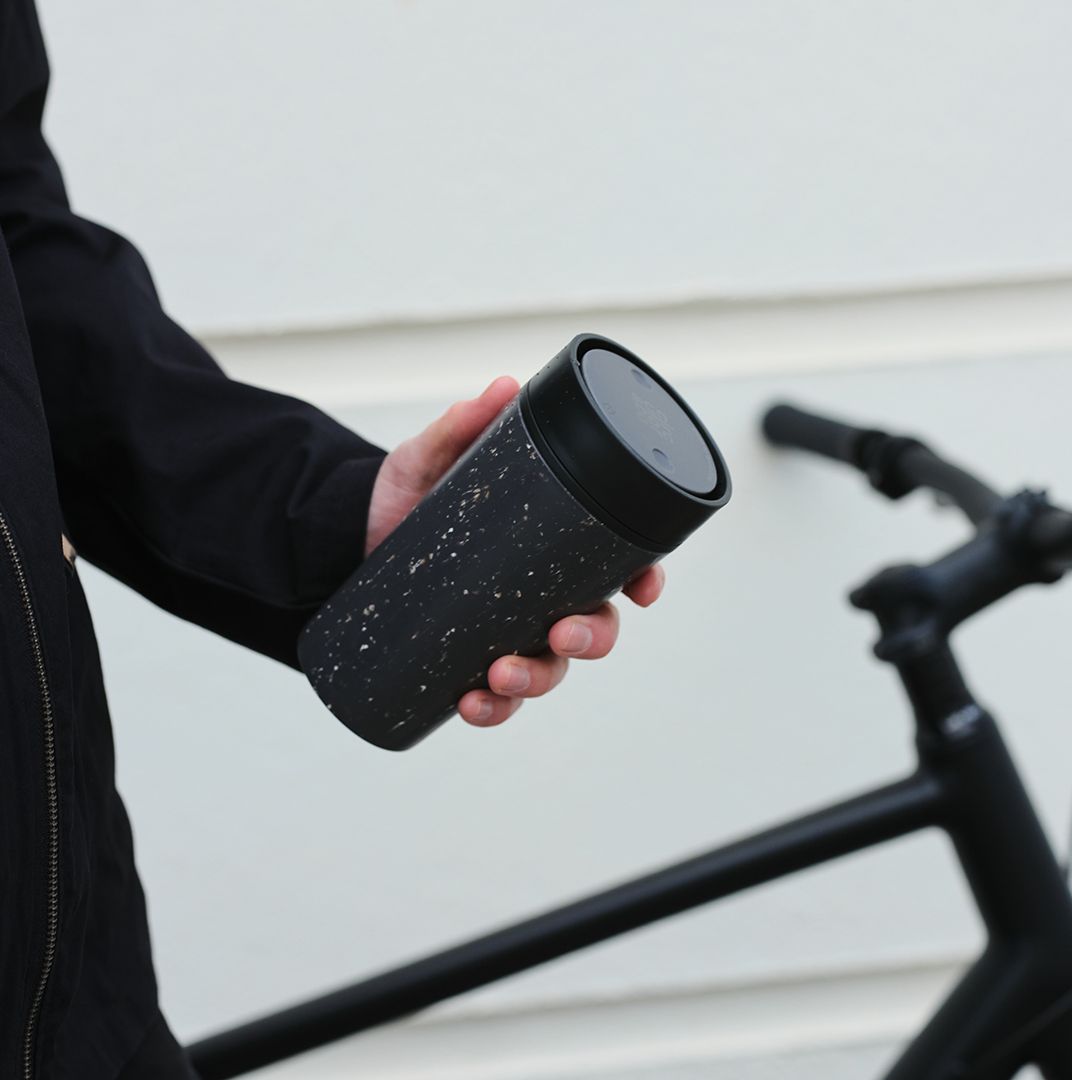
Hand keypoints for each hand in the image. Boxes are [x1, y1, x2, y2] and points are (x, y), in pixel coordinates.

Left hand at [365, 376, 666, 727]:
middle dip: (591, 637)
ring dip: (537, 679)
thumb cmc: (403, 495)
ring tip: (501, 675)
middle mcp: (538, 593)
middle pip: (595, 625)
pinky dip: (492, 709)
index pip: (615, 564)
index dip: (643, 578)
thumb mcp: (431, 457)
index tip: (643, 588)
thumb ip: (464, 425)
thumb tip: (504, 386)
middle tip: (561, 632)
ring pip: (550, 668)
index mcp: (549, 545)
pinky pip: (496, 699)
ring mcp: (506, 630)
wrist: (348, 537)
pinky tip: (471, 705)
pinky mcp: (467, 660)